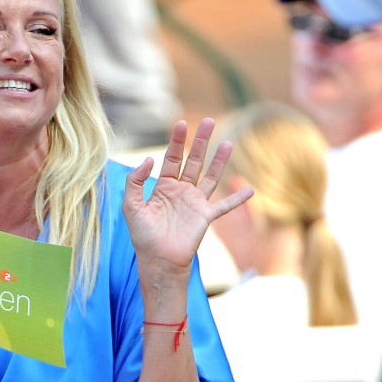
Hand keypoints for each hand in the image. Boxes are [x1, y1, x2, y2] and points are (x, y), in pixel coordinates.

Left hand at [122, 118, 251, 282]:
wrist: (158, 260)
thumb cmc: (143, 236)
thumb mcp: (131, 206)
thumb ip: (134, 181)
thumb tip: (149, 160)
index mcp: (163, 187)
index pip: (172, 158)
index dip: (176, 141)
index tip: (181, 123)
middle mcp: (181, 191)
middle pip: (194, 161)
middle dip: (201, 141)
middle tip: (209, 121)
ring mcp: (195, 203)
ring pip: (211, 177)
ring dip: (219, 161)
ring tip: (227, 142)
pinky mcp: (206, 217)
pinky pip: (225, 205)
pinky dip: (238, 198)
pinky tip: (251, 190)